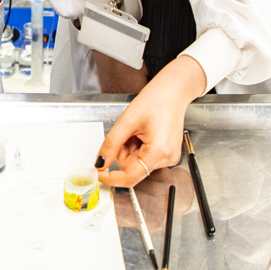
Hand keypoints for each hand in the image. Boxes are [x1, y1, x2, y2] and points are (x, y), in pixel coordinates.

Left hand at [95, 55, 205, 186]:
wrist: (173, 92)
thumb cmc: (155, 101)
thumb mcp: (127, 121)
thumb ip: (111, 145)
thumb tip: (100, 163)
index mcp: (158, 152)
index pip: (131, 177)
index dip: (111, 177)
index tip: (98, 174)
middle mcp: (167, 159)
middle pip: (132, 169)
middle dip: (123, 152)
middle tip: (127, 133)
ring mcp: (169, 158)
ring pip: (137, 163)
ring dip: (130, 148)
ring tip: (137, 130)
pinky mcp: (167, 154)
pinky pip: (145, 158)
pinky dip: (138, 147)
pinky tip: (143, 133)